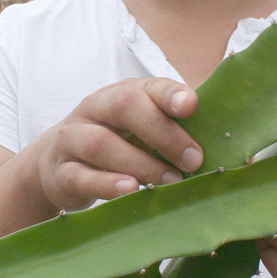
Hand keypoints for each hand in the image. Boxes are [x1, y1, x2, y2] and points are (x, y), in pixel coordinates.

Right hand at [27, 77, 202, 212]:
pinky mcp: (61, 172)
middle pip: (124, 107)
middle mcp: (95, 109)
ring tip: (170, 182)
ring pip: (101, 143)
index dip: (169, 94)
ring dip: (140, 163)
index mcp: (120, 94)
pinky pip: (81, 175)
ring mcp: (73, 139)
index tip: (192, 106)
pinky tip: (129, 191)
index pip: (146, 87)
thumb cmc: (114, 144)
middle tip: (194, 160)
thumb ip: (171, 127)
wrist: (55, 164)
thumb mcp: (139, 129)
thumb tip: (221, 139)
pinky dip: (106, 184)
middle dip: (162, 132)